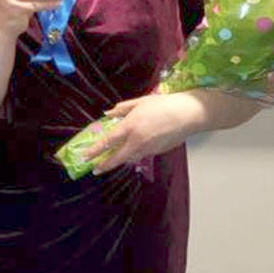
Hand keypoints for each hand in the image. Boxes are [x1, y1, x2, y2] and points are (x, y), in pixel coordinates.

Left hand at [85, 92, 208, 172]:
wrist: (188, 115)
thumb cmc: (163, 105)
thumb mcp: (139, 102)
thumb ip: (121, 109)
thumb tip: (107, 114)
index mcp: (129, 127)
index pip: (107, 142)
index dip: (95, 151)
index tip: (85, 156)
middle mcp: (137, 141)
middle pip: (117, 158)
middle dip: (104, 165)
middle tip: (95, 169)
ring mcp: (149, 149)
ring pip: (130, 158)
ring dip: (120, 161)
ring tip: (111, 161)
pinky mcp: (158, 152)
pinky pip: (142, 155)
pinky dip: (134, 155)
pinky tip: (132, 151)